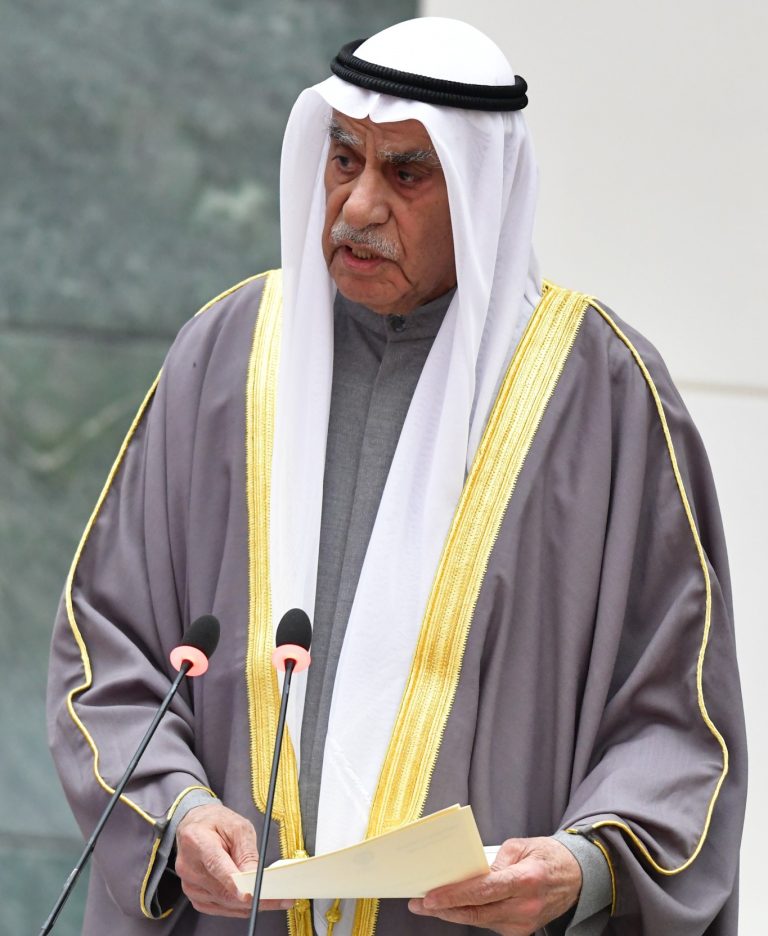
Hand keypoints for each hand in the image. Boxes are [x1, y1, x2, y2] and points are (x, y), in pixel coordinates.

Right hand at [175, 803, 292, 916]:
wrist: (196, 826)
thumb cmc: (218, 823)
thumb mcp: (238, 827)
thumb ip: (247, 852)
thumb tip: (255, 877)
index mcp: (197, 840)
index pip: (216, 865)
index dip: (233, 882)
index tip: (249, 895)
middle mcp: (188, 866)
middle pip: (222, 889)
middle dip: (253, 897)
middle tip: (279, 898)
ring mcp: (189, 884)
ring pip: (224, 902)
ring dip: (248, 904)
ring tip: (272, 898)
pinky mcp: (194, 897)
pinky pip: (220, 907)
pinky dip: (238, 906)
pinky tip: (252, 900)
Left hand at [408, 835, 580, 934]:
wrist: (577, 878)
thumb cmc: (548, 856)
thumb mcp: (522, 845)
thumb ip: (495, 860)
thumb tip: (471, 872)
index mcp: (526, 880)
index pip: (483, 891)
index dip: (454, 895)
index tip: (431, 896)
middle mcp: (525, 906)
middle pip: (476, 912)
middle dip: (444, 909)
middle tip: (419, 903)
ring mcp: (524, 923)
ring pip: (480, 921)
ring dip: (453, 913)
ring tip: (430, 904)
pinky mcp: (522, 930)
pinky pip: (489, 923)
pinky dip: (470, 915)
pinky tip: (454, 907)